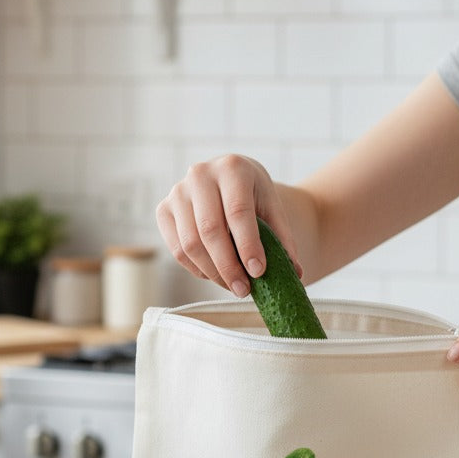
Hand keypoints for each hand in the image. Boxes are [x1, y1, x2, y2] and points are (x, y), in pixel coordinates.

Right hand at [155, 155, 299, 297]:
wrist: (229, 179)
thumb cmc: (253, 195)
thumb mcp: (273, 209)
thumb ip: (283, 239)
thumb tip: (294, 273)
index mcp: (233, 168)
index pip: (238, 211)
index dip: (248, 245)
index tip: (258, 272)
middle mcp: (200, 174)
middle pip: (210, 230)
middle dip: (228, 266)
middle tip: (244, 289)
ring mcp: (178, 191)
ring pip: (190, 243)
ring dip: (212, 272)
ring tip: (233, 285)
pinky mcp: (164, 209)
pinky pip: (177, 249)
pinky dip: (196, 269)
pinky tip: (215, 275)